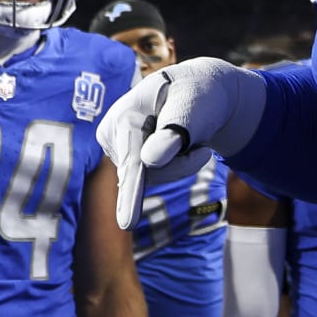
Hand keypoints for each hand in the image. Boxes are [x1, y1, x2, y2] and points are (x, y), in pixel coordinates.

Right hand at [97, 59, 267, 229]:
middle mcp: (112, 135)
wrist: (196, 91)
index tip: (127, 225)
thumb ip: (176, 129)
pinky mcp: (126, 162)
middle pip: (148, 174)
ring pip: (151, 179)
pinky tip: (179, 147)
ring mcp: (117, 150)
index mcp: (126, 115)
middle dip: (182, 165)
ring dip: (179, 165)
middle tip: (204, 146)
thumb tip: (151, 161)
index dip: (131, 193)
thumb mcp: (194, 103)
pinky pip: (152, 179)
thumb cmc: (197, 93)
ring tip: (190, 138)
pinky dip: (174, 167)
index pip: (133, 160)